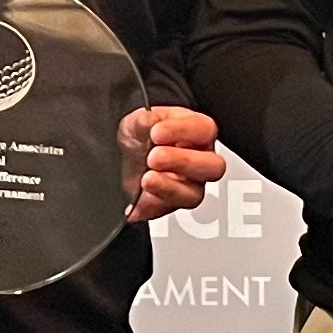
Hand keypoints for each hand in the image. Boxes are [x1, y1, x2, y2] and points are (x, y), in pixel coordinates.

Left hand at [120, 104, 224, 223]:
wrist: (120, 159)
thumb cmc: (138, 137)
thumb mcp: (137, 121)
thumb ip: (144, 120)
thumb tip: (148, 122)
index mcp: (197, 134)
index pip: (205, 130)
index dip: (183, 131)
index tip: (156, 132)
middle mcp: (199, 162)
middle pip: (213, 167)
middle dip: (183, 162)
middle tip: (154, 157)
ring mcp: (188, 186)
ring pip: (195, 195)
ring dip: (169, 188)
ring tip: (146, 178)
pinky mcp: (169, 205)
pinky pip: (167, 211)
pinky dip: (150, 207)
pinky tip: (136, 199)